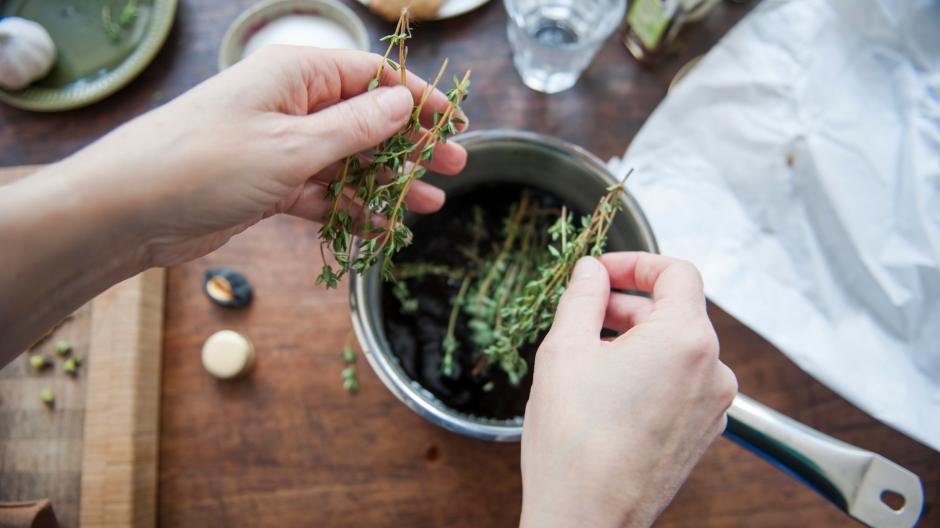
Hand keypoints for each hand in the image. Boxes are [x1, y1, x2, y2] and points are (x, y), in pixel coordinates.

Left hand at [62, 45, 467, 266]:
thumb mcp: (291, 145)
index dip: (417, 98)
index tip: (454, 123)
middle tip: (454, 166)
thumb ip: (354, 127)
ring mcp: (279, 147)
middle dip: (410, 144)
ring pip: (348, 161)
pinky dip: (351, 209)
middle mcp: (290, 105)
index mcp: (295, 75)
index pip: (371, 76)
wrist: (127, 211)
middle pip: (366, 119)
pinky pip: (323, 193)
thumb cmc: (204, 163)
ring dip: (386, 183)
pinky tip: (382, 228)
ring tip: (428, 205)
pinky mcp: (268, 185)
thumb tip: (403, 101)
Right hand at [520, 253, 736, 527]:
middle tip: (583, 311)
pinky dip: (650, 372)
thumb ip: (582, 296)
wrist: (586, 518)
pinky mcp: (701, 433)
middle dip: (628, 303)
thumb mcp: (564, 350)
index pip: (677, 273)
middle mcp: (712, 371)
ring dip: (637, 339)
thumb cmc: (575, 442)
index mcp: (686, 340)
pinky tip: (608, 388)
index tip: (602, 271)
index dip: (636, 263)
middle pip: (677, 311)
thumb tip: (590, 271)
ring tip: (589, 354)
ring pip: (677, 349)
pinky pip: (680, 383)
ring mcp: (712, 406)